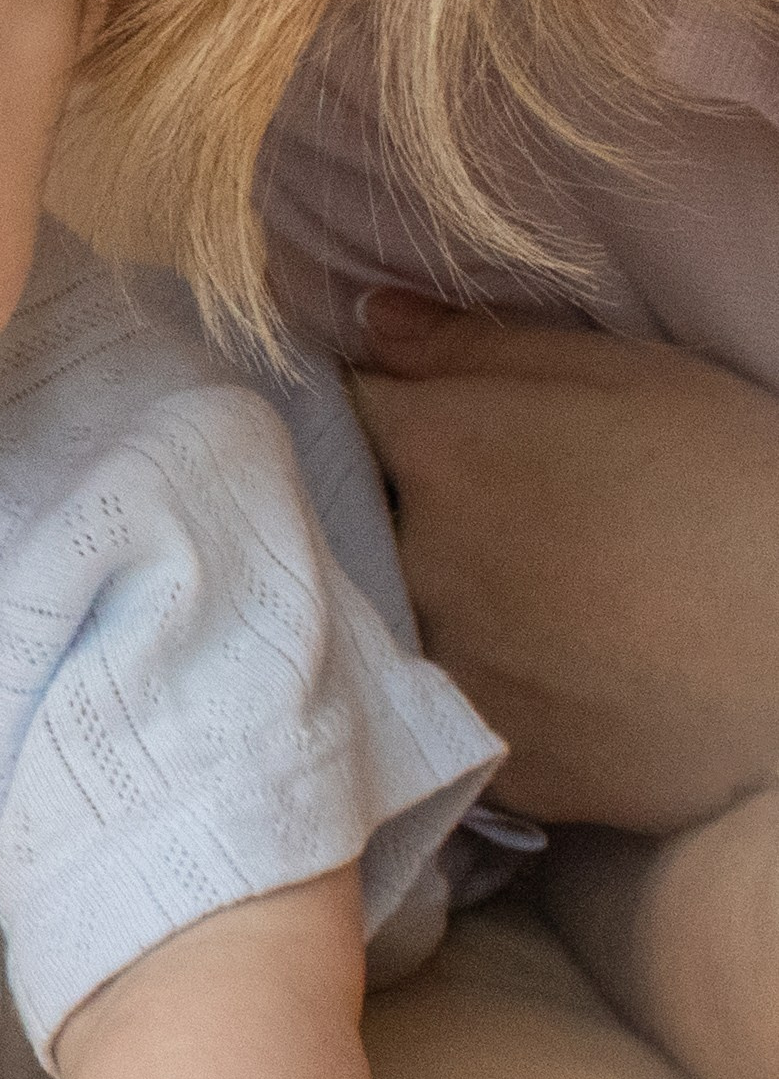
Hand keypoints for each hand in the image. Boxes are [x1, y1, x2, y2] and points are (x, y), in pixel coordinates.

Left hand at [353, 298, 778, 830]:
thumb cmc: (734, 481)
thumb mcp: (623, 374)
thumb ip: (473, 345)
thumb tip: (366, 317)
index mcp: (435, 449)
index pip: (344, 414)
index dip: (370, 415)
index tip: (403, 423)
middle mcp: (415, 560)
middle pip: (358, 526)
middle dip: (398, 515)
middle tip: (497, 520)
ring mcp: (450, 669)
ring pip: (402, 625)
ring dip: (439, 608)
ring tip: (534, 603)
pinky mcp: (497, 762)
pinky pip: (463, 716)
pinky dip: (493, 692)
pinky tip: (560, 676)